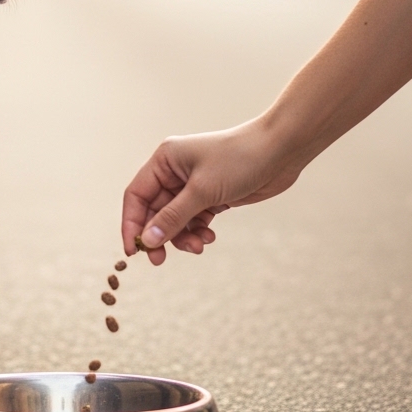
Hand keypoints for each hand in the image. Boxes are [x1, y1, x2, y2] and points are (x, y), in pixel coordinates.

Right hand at [122, 119, 301, 264]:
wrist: (280, 151)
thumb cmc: (238, 160)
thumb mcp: (202, 191)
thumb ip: (172, 217)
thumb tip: (147, 241)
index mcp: (164, 161)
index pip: (136, 195)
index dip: (131, 224)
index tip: (134, 251)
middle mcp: (174, 171)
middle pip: (154, 211)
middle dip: (160, 235)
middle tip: (161, 260)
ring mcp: (193, 184)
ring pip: (175, 219)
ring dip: (182, 236)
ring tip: (199, 246)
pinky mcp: (211, 195)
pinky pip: (194, 219)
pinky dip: (198, 231)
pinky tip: (209, 237)